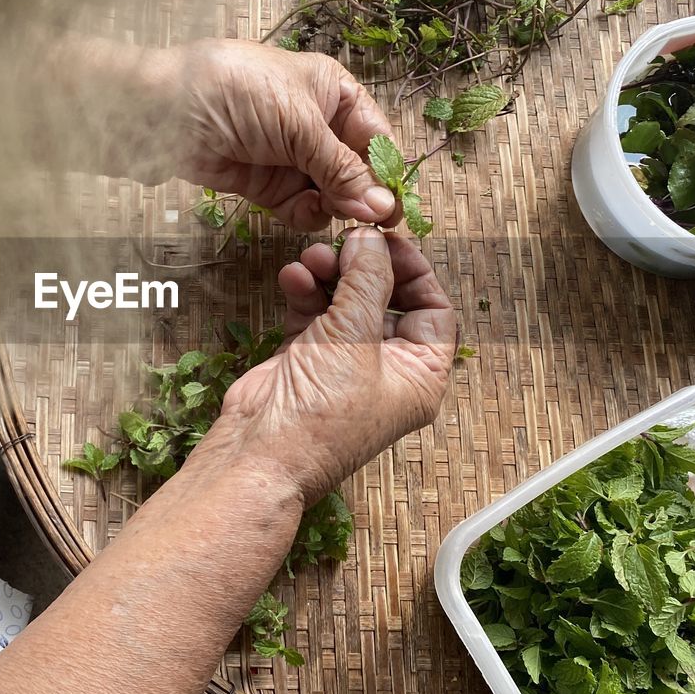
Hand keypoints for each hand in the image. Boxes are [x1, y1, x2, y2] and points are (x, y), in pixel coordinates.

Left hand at [157, 40, 404, 230]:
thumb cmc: (235, 92)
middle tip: (372, 224)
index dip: (387, 171)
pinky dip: (305, 215)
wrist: (162, 110)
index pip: (376, 136)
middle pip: (356, 170)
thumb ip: (341, 168)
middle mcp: (317, 124)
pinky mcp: (265, 185)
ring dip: (334, 208)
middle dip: (363, 195)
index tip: (396, 206)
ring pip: (330, 193)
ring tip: (331, 212)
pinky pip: (299, 207)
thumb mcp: (300, 124)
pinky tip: (304, 214)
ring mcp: (290, 157)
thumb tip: (382, 206)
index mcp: (334, 92)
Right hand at [204, 227, 454, 505]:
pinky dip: (304, 291)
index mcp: (418, 375)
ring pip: (345, 302)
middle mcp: (385, 369)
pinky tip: (294, 277)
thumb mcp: (356, 338)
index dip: (413, 270)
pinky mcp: (305, 358)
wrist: (261, 453)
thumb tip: (371, 239)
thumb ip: (367, 280)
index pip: (433, 309)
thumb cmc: (321, 416)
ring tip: (312, 258)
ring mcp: (343, 363)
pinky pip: (311, 313)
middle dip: (363, 268)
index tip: (387, 240)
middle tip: (344, 243)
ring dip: (329, 274)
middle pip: (386, 299)